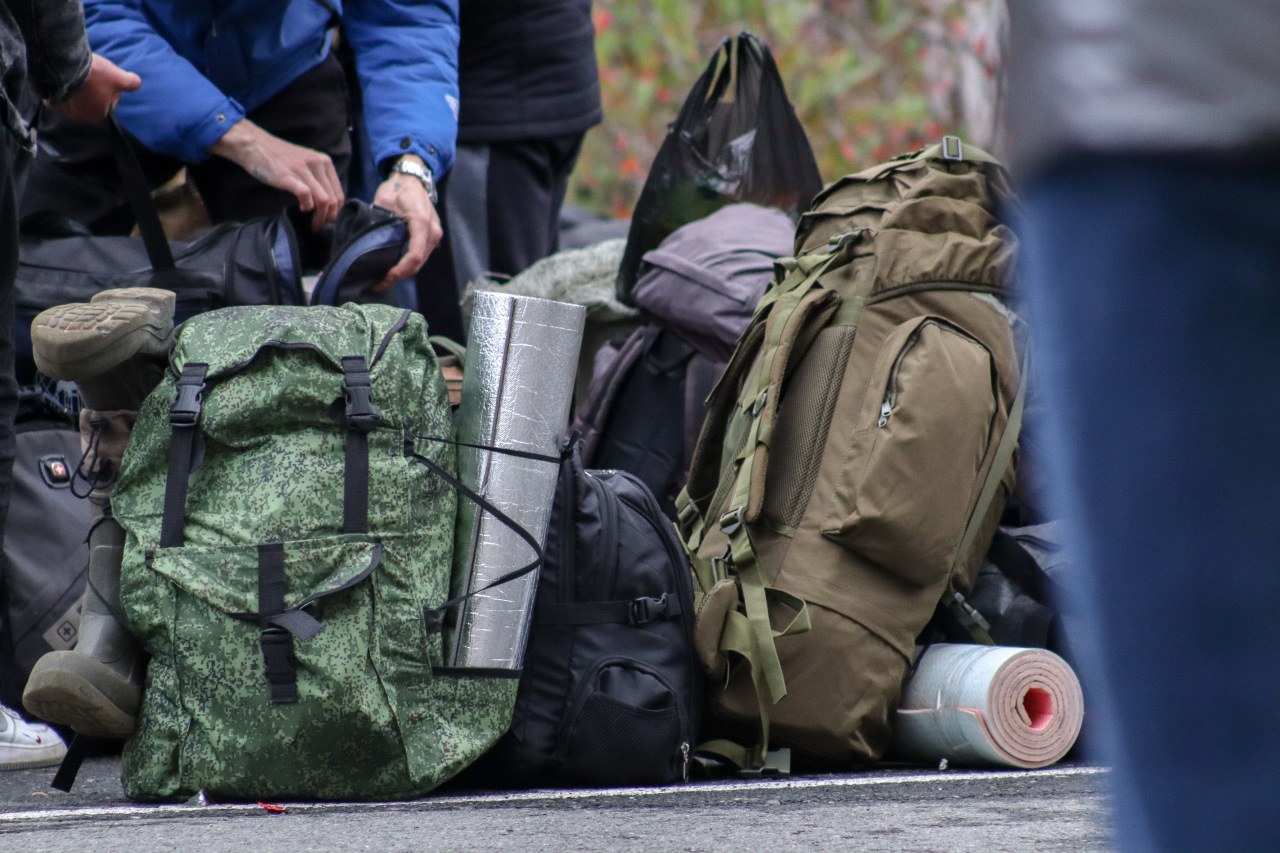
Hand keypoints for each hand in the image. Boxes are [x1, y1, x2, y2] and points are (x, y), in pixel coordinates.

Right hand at [55, 54, 139, 122]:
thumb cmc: (95, 75)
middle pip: (91, 100)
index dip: (109, 88)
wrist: (64, 67)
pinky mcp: (49, 100)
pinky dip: (62, 87)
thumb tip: (137, 83)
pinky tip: (66, 77)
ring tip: (78, 74)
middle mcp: (80, 116)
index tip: (105, 78)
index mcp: (98, 115)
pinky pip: (59, 94)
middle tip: (92, 74)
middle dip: (93, 89)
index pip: (108, 101)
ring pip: (75, 97)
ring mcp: (63, 109)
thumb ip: (130, 82)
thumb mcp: (118, 77)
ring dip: (78, 88)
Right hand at [208, 119, 343, 229]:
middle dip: (329, 218)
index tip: (328, 221)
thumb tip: (328, 203)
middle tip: (321, 227)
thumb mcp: (307, 162)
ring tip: (313, 224)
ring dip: (320, 217)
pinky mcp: (288, 175)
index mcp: (325, 161)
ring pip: (323, 200)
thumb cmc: (280, 158)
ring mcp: (303, 169)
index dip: (336, 212)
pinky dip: (307, 206)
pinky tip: (302, 209)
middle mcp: (317, 163)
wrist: (255, 145)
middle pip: (333, 199)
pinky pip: (306, 195)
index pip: (339, 193)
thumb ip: (319, 177)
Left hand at [371, 155, 441, 290]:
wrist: (412, 179)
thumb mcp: (383, 201)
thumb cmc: (397, 187)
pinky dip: (406, 265)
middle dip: (398, 277)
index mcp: (421, 222)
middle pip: (417, 264)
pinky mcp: (431, 237)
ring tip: (383, 279)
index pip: (414, 256)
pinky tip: (392, 269)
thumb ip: (378, 223)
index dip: (398, 271)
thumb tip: (366, 246)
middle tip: (378, 284)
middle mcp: (433, 231)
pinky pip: (420, 256)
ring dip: (402, 273)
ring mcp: (434, 235)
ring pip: (420, 263)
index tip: (382, 278)